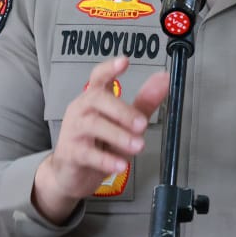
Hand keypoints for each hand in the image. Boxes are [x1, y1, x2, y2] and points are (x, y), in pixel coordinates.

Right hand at [32, 57, 168, 222]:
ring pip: (93, 125)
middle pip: (97, 99)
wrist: (70, 175)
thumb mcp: (124, 123)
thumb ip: (144, 101)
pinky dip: (106, 159)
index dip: (110, 68)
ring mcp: (73, 131)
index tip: (124, 62)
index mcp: (94, 98)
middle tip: (142, 124)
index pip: (99, 77)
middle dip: (122, 111)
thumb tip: (164, 79)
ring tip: (137, 146)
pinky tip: (120, 165)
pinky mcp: (71, 153)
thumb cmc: (98, 145)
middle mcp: (81, 109)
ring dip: (118, 135)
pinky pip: (87, 153)